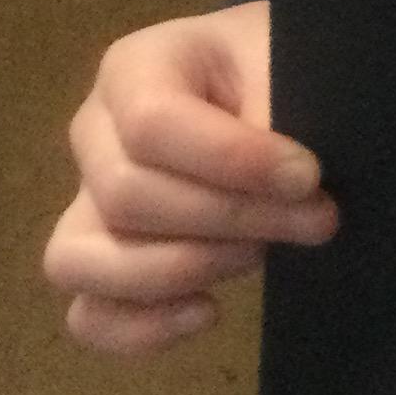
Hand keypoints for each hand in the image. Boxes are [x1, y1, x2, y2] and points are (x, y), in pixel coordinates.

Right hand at [42, 2, 337, 354]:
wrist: (279, 93)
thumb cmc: (280, 70)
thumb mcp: (287, 66)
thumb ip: (278, 115)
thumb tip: (286, 187)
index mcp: (135, 68)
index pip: (151, 123)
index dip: (232, 160)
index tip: (308, 176)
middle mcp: (95, 133)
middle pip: (125, 196)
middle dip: (231, 218)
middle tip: (316, 218)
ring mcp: (88, 201)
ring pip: (79, 259)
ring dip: (179, 270)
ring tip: (259, 255)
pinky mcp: (104, 263)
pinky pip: (88, 315)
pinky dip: (140, 328)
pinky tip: (209, 311)